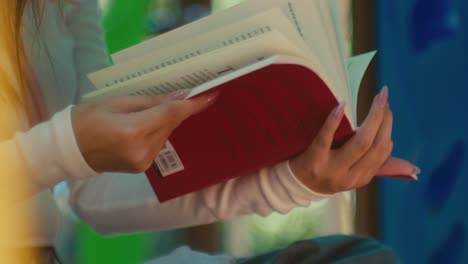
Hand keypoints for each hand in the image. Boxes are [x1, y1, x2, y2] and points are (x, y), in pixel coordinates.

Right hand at [72, 91, 217, 172]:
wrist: (69, 149)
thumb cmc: (87, 119)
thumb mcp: (117, 102)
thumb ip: (151, 102)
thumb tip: (180, 97)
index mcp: (133, 131)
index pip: (171, 114)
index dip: (193, 105)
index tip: (212, 95)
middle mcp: (143, 150)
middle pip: (171, 124)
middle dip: (177, 109)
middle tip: (186, 94)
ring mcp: (143, 162)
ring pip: (166, 134)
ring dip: (166, 121)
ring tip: (156, 110)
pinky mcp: (142, 167)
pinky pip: (159, 144)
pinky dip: (158, 132)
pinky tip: (150, 124)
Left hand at [290, 86, 418, 193]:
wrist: (295, 184)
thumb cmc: (328, 173)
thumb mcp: (354, 174)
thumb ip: (381, 168)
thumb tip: (414, 169)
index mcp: (360, 178)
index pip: (382, 153)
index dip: (388, 130)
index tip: (387, 111)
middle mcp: (348, 176)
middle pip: (374, 146)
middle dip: (383, 120)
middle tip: (384, 98)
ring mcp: (330, 168)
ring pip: (359, 143)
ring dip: (371, 118)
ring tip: (376, 100)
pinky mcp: (313, 159)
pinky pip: (325, 138)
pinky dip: (335, 121)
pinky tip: (342, 105)